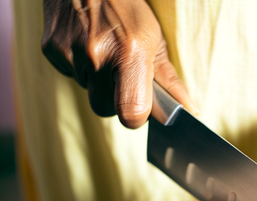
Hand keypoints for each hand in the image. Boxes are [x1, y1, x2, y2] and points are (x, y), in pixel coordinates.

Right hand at [41, 0, 196, 127]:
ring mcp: (71, 52)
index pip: (131, 112)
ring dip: (98, 80)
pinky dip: (80, 67)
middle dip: (115, 100)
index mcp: (130, 53)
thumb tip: (187, 109)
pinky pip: (70, 75)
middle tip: (122, 77)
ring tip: (104, 51)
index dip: (136, 117)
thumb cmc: (126, 6)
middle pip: (105, 108)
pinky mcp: (51, 49)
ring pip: (88, 91)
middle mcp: (97, 55)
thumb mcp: (154, 38)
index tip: (140, 110)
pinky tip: (86, 44)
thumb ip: (168, 79)